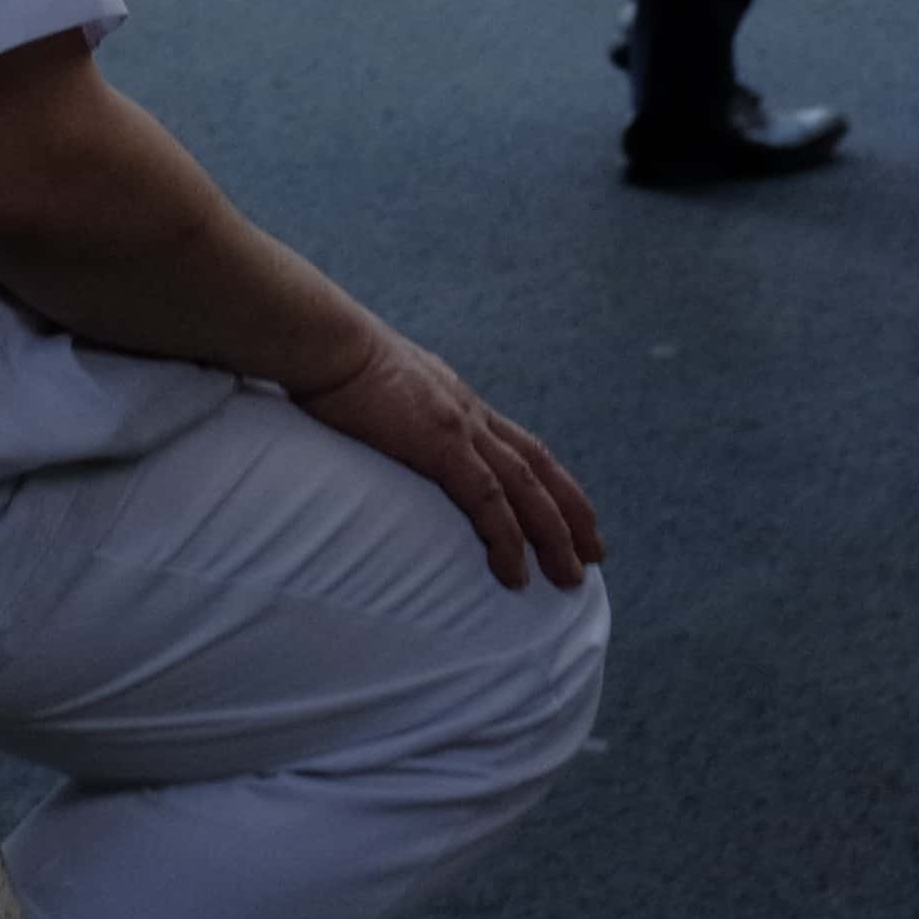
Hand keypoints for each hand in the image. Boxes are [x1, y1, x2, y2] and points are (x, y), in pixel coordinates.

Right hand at [290, 321, 603, 590]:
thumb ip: (394, 412)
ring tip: (571, 578)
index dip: (551, 482)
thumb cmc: (332, 361)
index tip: (571, 515)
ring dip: (554, 534)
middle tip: (595, 556)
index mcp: (458, 401)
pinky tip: (515, 574)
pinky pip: (487, 501)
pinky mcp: (440, 443)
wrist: (324, 340)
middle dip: (571, 513)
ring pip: (527, 489)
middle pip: (539, 468)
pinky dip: (507, 539)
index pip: (521, 445)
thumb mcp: (378, 387)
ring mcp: (460, 427)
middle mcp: (470, 413)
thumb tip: (384, 430)